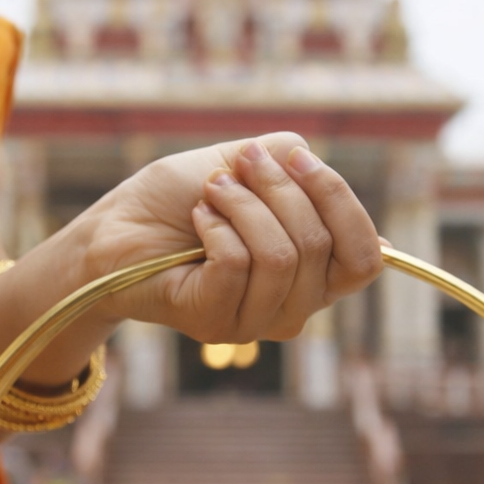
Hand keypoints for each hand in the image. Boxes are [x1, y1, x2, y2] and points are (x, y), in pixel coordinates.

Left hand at [75, 131, 381, 342]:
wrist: (117, 227)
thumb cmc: (182, 198)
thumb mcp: (245, 164)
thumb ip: (290, 161)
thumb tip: (310, 162)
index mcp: (315, 274)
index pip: (366, 258)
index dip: (341, 201)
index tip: (296, 159)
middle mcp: (293, 307)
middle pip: (321, 245)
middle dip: (279, 188)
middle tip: (236, 168)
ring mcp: (255, 322)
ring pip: (280, 255)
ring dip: (242, 205)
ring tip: (211, 193)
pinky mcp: (215, 324)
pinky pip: (237, 264)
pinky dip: (214, 226)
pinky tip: (197, 221)